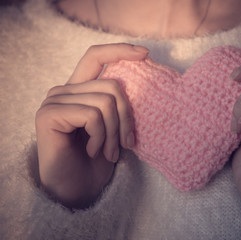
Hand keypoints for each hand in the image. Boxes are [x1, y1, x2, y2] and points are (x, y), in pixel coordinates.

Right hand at [36, 43, 148, 207]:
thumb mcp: (115, 127)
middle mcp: (64, 91)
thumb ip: (118, 103)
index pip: (96, 57)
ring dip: (114, 133)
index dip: (120, 50)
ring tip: (109, 152)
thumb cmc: (97, 160)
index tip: (146, 53)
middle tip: (126, 144)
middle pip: (112, 86)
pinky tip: (94, 151)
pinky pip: (92, 116)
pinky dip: (101, 137)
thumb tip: (141, 81)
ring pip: (105, 102)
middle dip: (127, 118)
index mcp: (79, 90)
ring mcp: (54, 101)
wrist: (77, 190)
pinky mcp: (49, 114)